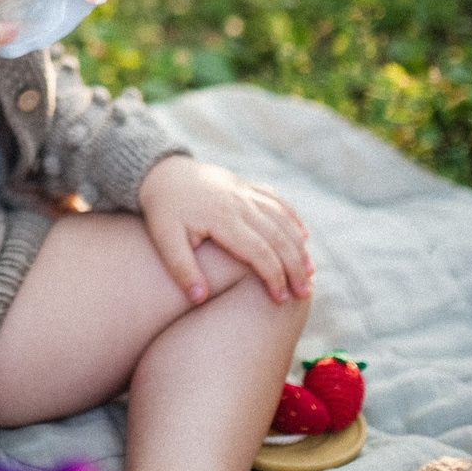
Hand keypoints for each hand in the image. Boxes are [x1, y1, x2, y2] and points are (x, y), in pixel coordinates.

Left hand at [136, 154, 312, 305]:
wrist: (161, 171)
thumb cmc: (162, 210)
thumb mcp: (163, 239)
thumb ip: (181, 268)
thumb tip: (199, 298)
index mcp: (222, 218)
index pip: (259, 251)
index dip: (274, 276)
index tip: (281, 299)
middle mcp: (240, 203)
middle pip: (278, 237)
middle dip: (295, 266)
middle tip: (305, 293)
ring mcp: (245, 192)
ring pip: (283, 219)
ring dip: (299, 245)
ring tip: (310, 272)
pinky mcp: (246, 186)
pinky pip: (277, 200)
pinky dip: (293, 218)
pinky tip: (303, 236)